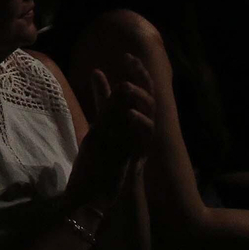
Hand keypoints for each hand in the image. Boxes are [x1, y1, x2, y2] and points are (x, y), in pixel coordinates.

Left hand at [68, 53, 155, 201]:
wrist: (99, 194)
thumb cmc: (101, 158)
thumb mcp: (99, 122)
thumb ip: (103, 99)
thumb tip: (98, 71)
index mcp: (129, 118)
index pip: (137, 91)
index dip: (135, 72)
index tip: (127, 55)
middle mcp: (139, 129)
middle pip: (148, 98)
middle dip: (142, 78)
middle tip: (130, 62)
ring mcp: (140, 143)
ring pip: (150, 116)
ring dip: (140, 99)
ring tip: (126, 86)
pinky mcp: (137, 158)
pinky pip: (144, 139)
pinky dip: (139, 123)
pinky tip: (128, 112)